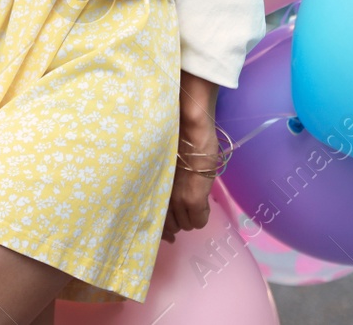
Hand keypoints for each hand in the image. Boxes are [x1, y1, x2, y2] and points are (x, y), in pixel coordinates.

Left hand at [162, 113, 219, 243]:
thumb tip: (162, 201)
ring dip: (188, 217)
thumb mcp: (162, 165)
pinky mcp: (193, 198)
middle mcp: (160, 197)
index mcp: (151, 189)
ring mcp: (176, 199)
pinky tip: (202, 203)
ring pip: (183, 225)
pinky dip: (201, 217)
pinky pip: (198, 222)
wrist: (188, 125)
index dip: (162, 225)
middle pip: (168, 227)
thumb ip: (161, 183)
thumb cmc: (173, 139)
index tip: (166, 223)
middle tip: (181, 208)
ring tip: (190, 201)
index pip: (153, 222)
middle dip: (175, 221)